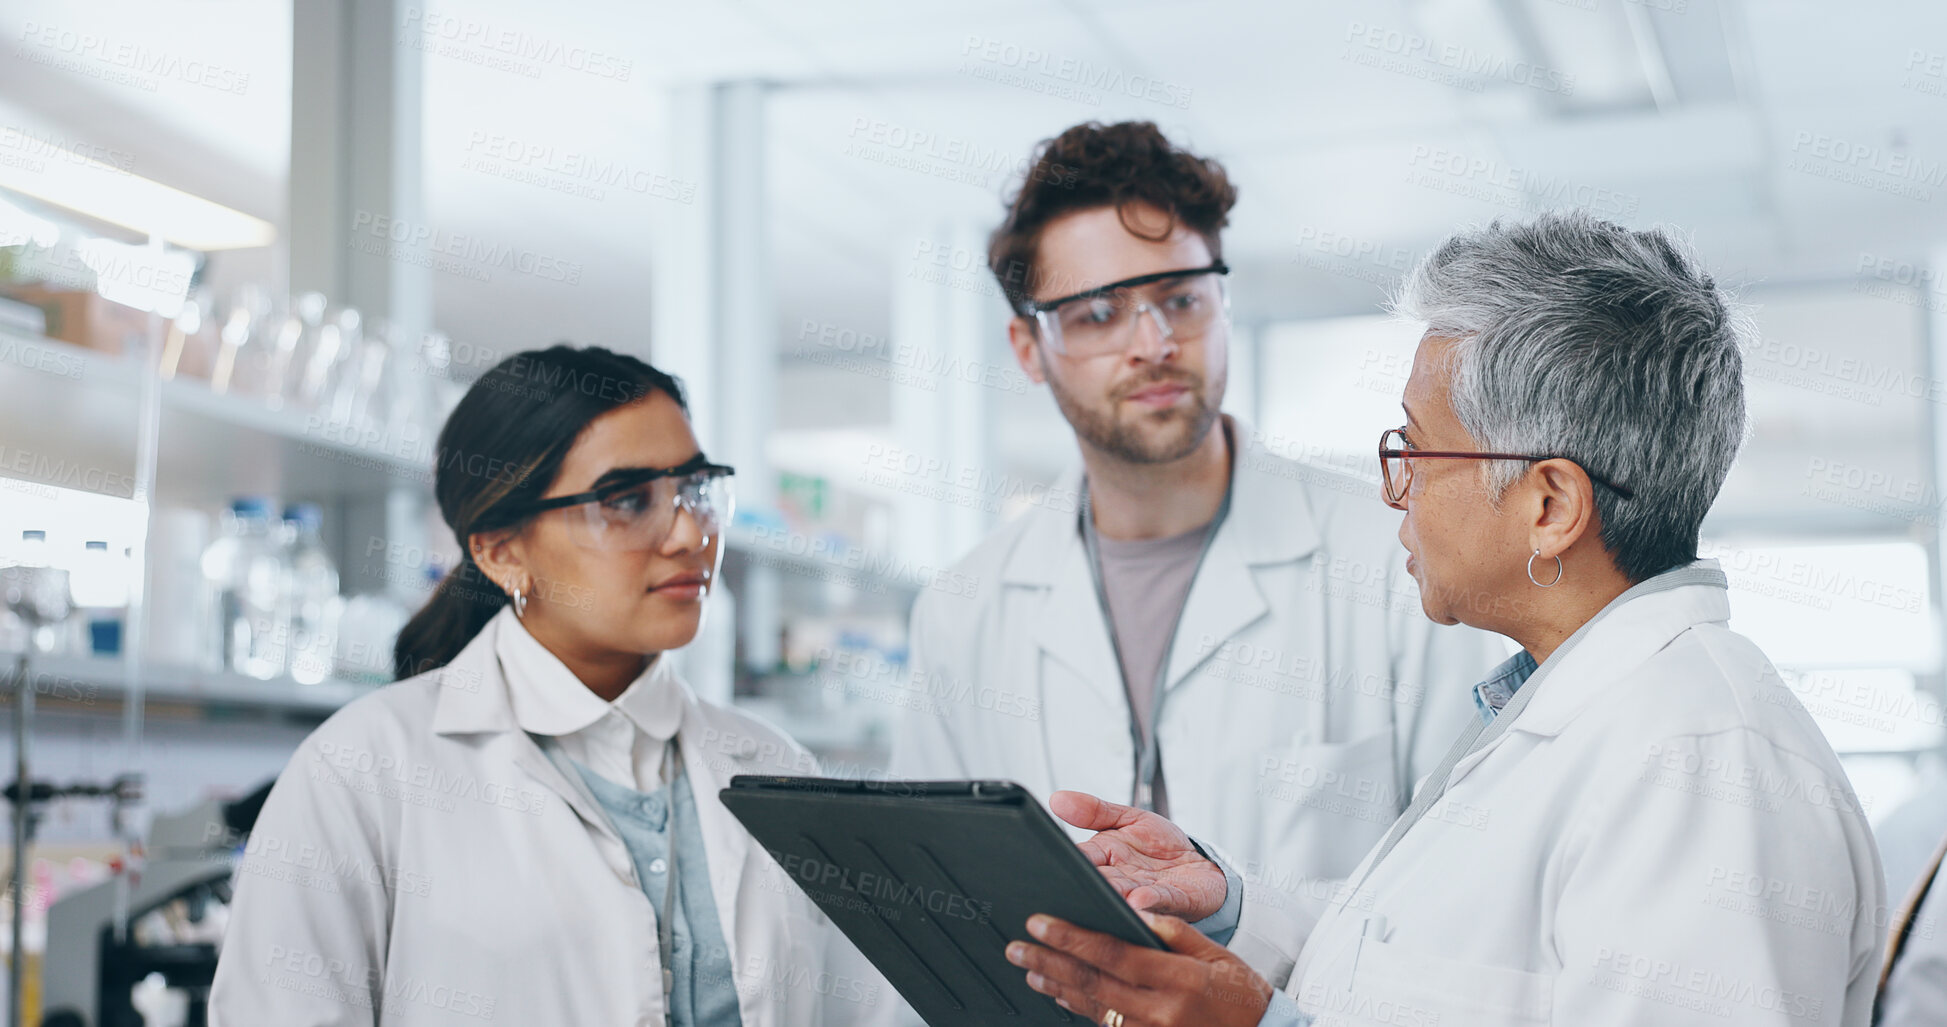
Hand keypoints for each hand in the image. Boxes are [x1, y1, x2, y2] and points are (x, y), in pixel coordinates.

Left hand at [1007, 910, 1272, 1026]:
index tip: (1040, 922)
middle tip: (1017, 946)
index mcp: (1178, 979)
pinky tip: (1059, 996)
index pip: (1113, 953)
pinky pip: (1105, 1026)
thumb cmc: (1242, 995)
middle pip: (1092, 983)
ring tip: (1029, 968)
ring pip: (1092, 1008)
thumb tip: (1136, 909)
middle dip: (1049, 961)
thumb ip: (1175, 932)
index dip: (1072, 937)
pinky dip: (1079, 1009)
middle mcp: (1161, 1011)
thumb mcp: (1217, 955)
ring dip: (1056, 987)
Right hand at [1051, 790, 1227, 921]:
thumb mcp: (1127, 818)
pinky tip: (1139, 899)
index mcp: (1104, 858)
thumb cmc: (1159, 845)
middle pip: (1099, 883)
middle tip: (1077, 886)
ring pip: (1125, 897)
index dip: (1068, 861)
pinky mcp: (1176, 901)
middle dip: (1090, 886)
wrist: (1199, 864)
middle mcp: (1120, 880)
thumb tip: (1056, 799)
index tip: (1056, 861)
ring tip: (1109, 895)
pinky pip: (1161, 900)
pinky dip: (1150, 901)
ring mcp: (1146, 893)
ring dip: (1116, 898)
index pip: (1080, 859)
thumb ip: (1094, 810)